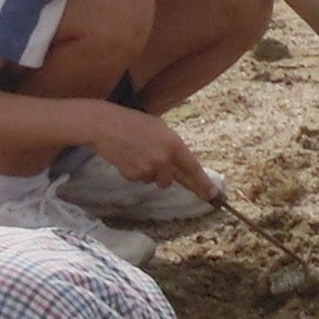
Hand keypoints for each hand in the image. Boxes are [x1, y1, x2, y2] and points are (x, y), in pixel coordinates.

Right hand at [83, 108, 214, 195]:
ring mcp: (148, 169)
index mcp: (174, 144)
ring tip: (136, 152)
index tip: (213, 196)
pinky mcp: (133, 175)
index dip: (203, 184)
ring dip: (148, 172)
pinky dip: (134, 171)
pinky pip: (139, 179)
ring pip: (154, 180)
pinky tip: (127, 156)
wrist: (105, 125)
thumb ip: (172, 146)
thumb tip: (179, 163)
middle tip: (151, 162)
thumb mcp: (159, 128)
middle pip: (170, 180)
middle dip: (163, 174)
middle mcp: (164, 159)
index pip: (193, 168)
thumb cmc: (133, 122)